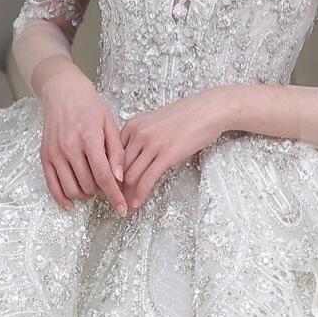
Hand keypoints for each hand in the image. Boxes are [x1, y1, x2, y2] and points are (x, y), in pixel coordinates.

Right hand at [36, 56, 127, 213]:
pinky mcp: (44, 156)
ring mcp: (55, 153)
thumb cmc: (89, 105)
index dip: (115, 196)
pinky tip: (72, 204)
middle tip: (108, 186)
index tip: (122, 209)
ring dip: (85, 195)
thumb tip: (119, 178)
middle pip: (88, 185)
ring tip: (93, 188)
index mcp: (89, 139)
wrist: (63, 92)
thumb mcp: (110, 124)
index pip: (104, 177)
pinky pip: (52, 185)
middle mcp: (69, 148)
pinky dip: (62, 198)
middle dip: (101, 192)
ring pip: (71, 189)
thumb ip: (116, 152)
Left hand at [118, 88, 237, 209]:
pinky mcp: (167, 155)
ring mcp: (152, 144)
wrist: (207, 110)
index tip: (110, 186)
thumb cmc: (185, 117)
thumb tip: (132, 161)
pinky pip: (147, 179)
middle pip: (119, 167)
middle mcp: (138, 134)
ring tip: (126, 206)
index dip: (110, 174)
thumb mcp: (154, 123)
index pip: (114, 155)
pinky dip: (140, 194)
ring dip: (126, 194)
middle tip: (116, 201)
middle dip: (116, 187)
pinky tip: (137, 204)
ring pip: (131, 175)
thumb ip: (140, 139)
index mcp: (132, 126)